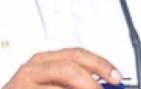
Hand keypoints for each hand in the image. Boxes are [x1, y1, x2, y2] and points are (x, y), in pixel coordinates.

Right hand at [3, 47, 122, 88]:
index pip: (77, 55)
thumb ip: (74, 81)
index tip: (116, 77)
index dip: (100, 64)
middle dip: (92, 83)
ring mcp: (24, 84)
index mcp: (43, 61)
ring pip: (62, 84)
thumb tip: (105, 85)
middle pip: (70, 68)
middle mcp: (32, 69)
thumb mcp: (51, 83)